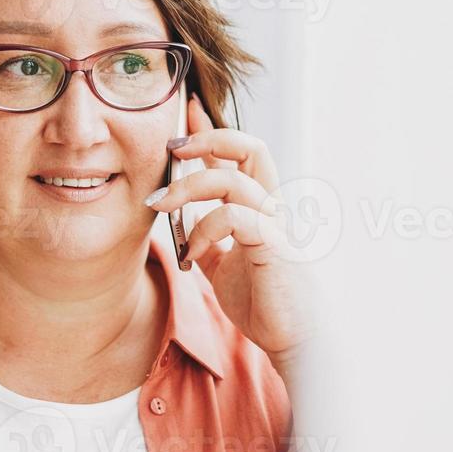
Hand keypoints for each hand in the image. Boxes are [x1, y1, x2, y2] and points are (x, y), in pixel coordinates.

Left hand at [145, 94, 316, 375]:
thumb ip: (207, 244)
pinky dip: (203, 229)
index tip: (186, 110)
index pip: (237, 156)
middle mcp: (269, 208)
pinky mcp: (273, 247)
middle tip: (171, 148)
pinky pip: (234, 219)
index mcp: (258, 209)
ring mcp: (273, 225)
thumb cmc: (264, 305)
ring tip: (159, 207)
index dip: (211, 131)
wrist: (293, 340)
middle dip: (208, 138)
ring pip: (232, 181)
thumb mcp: (223, 270)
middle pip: (249, 147)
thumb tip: (182, 231)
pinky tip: (190, 253)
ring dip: (188, 188)